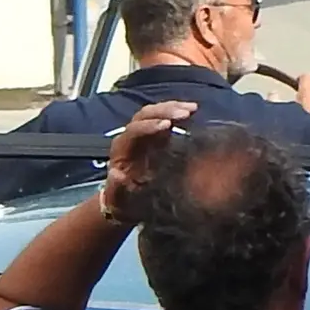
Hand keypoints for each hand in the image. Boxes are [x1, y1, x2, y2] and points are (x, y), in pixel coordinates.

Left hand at [95, 100, 195, 222]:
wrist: (127, 201)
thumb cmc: (122, 202)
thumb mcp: (119, 200)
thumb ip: (116, 189)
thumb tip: (117, 174)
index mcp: (122, 149)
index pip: (134, 130)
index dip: (150, 126)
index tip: (168, 125)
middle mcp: (130, 137)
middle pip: (145, 114)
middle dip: (164, 111)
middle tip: (185, 112)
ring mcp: (143, 134)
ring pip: (155, 112)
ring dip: (173, 108)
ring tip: (192, 109)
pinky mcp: (155, 135)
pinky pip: (164, 117)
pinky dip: (177, 112)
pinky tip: (193, 111)